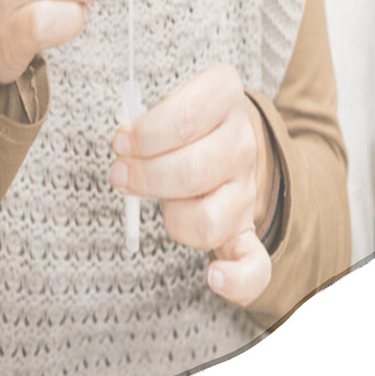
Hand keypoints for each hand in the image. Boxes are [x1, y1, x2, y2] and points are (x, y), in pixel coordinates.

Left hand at [109, 62, 272, 307]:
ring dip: (171, 216)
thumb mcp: (165, 97)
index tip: (121, 141)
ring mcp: (246, 188)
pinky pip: (254, 264)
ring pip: (207, 220)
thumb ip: (144, 118)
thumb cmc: (178, 119)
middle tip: (120, 174)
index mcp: (224, 97)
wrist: (222, 135)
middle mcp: (242, 142)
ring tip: (161, 202)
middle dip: (144, 177)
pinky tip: (214, 276)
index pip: (183, 118)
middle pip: (190, 171)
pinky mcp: (243, 228)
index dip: (144, 134)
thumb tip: (124, 145)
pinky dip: (237, 278)